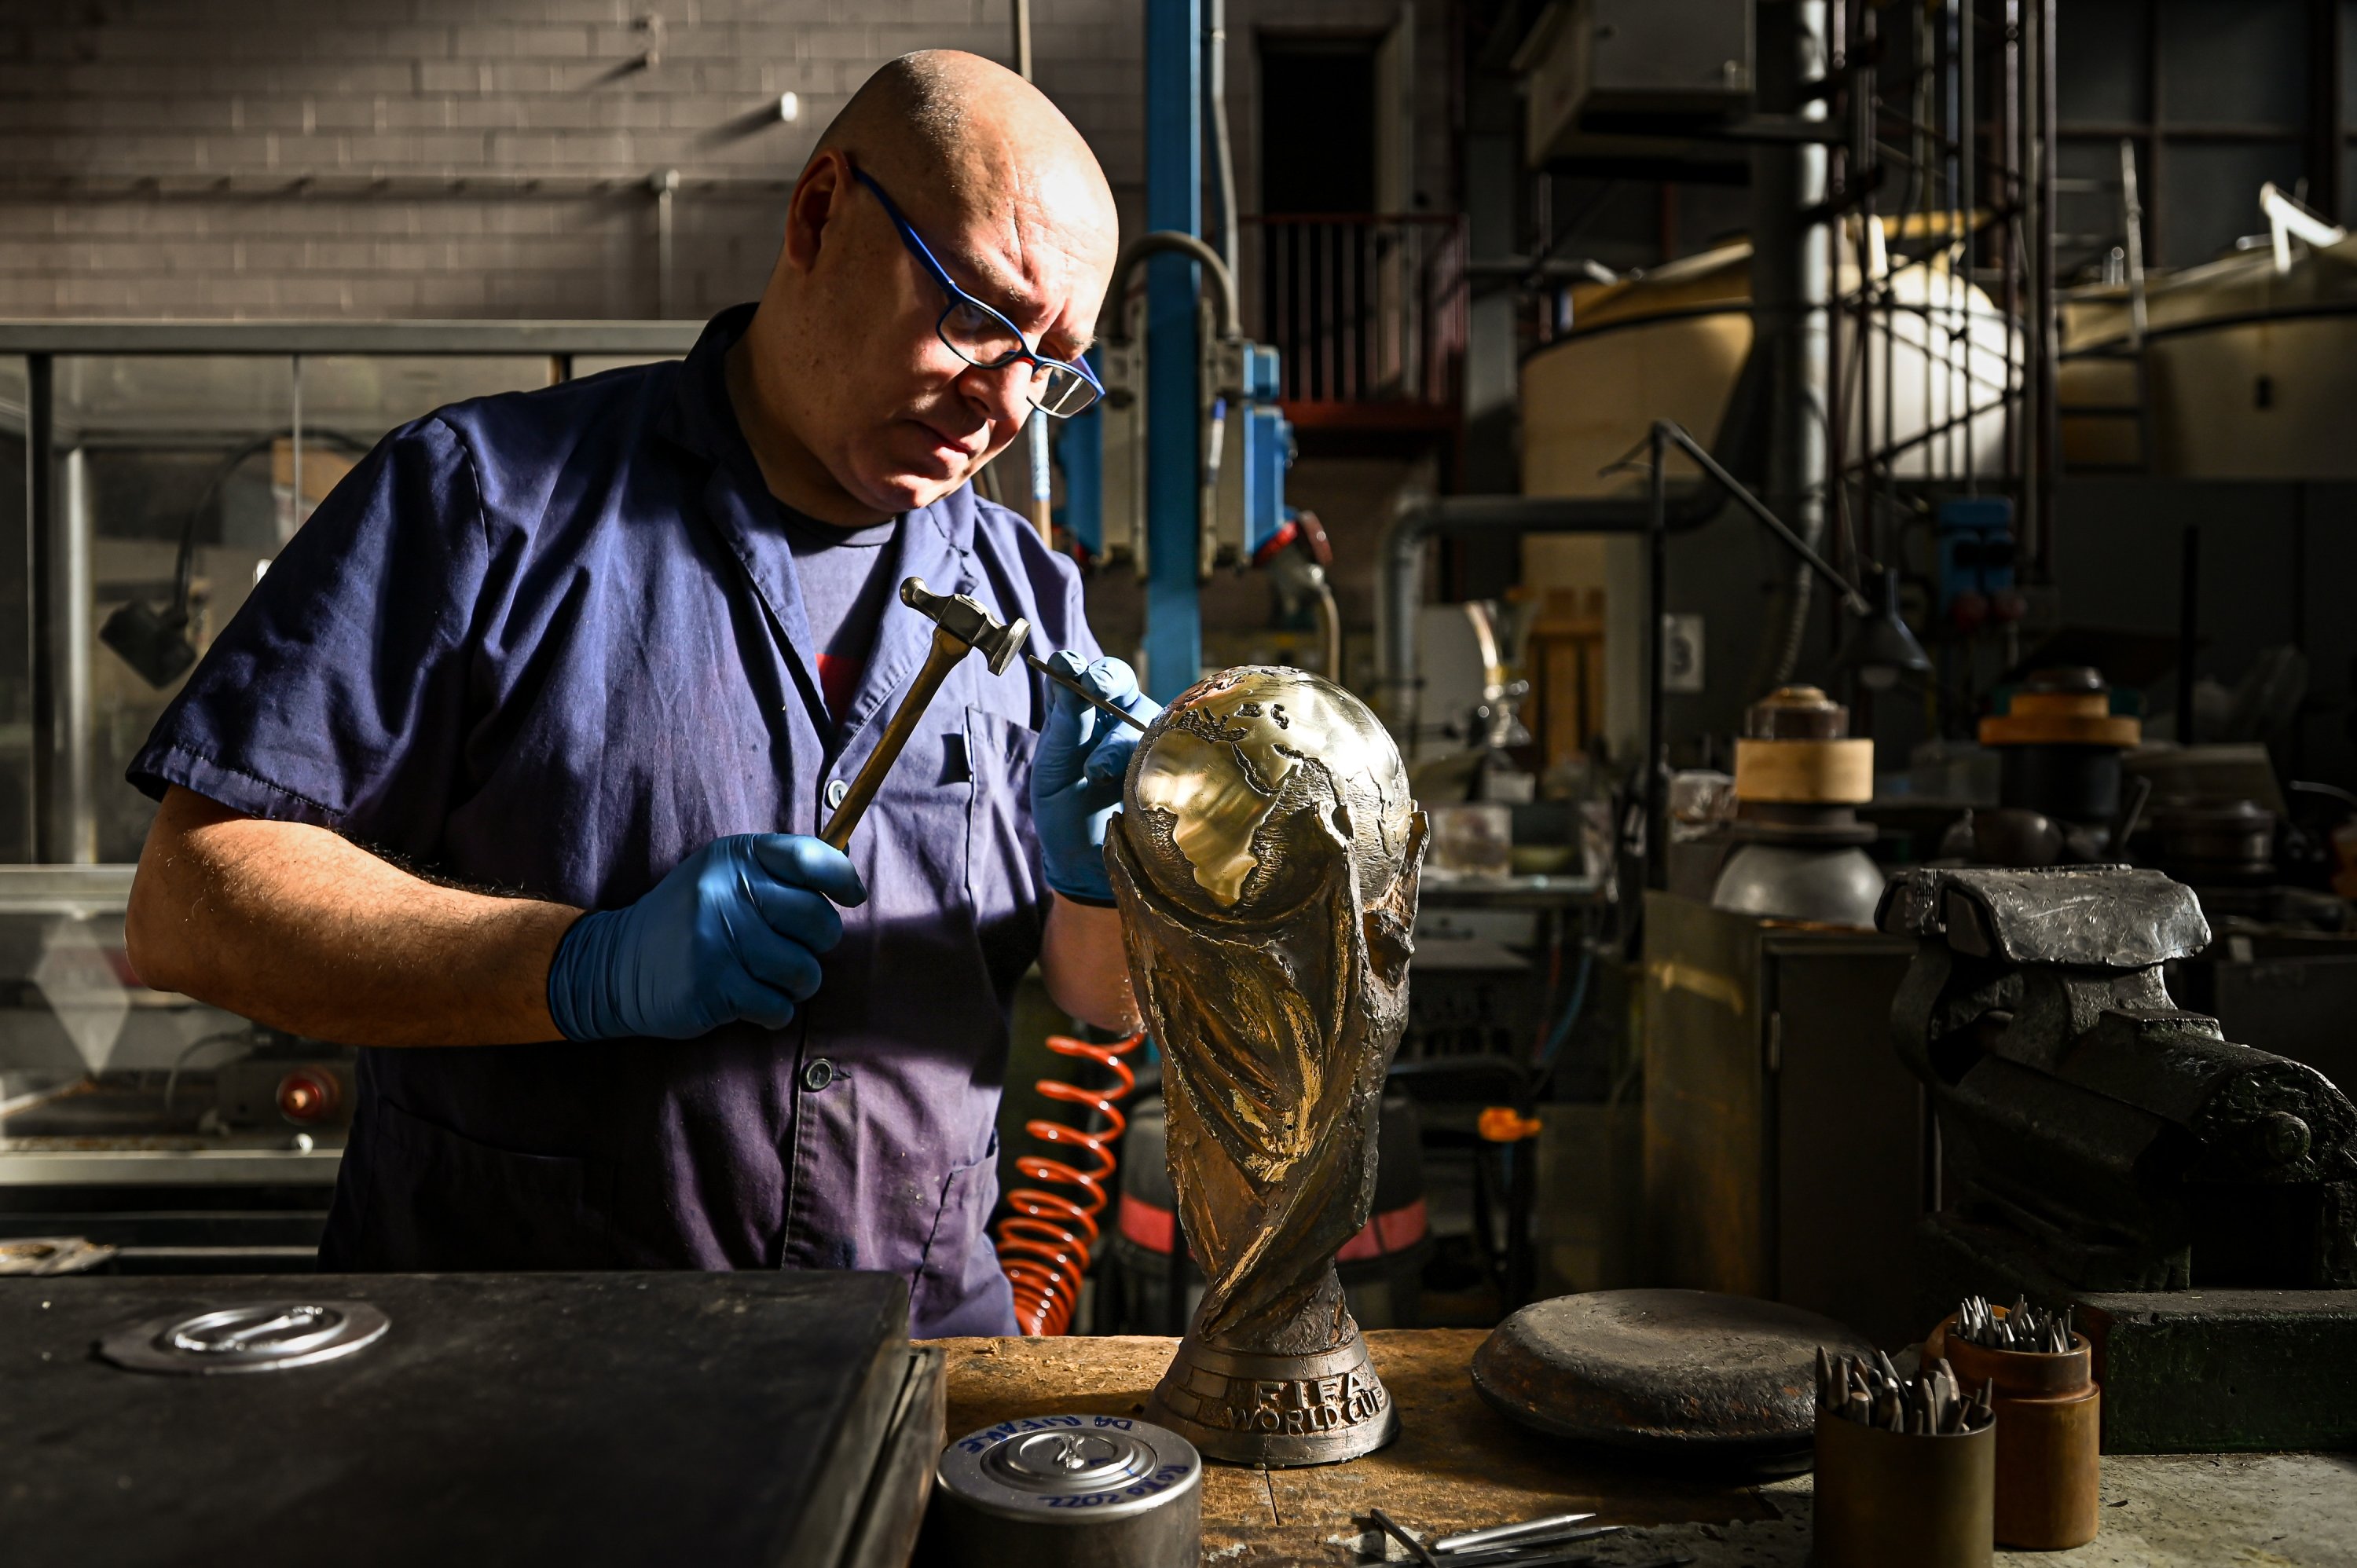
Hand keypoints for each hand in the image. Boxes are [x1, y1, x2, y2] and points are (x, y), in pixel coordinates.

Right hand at [546, 834, 865, 1040]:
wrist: (616, 965)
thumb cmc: (690, 920)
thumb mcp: (723, 876)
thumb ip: (779, 872)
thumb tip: (851, 882)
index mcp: (735, 858)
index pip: (811, 858)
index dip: (843, 880)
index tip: (851, 897)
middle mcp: (726, 892)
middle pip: (820, 922)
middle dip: (818, 943)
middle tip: (791, 947)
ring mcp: (718, 940)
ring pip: (805, 971)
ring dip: (797, 983)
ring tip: (769, 978)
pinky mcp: (713, 986)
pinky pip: (779, 1007)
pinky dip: (773, 1010)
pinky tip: (748, 999)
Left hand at [1031, 652, 1160, 904]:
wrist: (1089, 867)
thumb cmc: (1065, 814)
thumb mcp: (1052, 770)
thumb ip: (1063, 726)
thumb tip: (1066, 675)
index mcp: (1082, 716)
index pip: (1082, 677)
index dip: (1075, 665)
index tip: (1065, 665)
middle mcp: (1117, 720)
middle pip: (1120, 682)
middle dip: (1107, 678)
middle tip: (1095, 686)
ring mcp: (1147, 741)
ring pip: (1138, 719)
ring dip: (1114, 743)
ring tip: (1096, 776)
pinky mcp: (1172, 765)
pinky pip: (1166, 749)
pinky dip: (1146, 762)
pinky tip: (1131, 784)